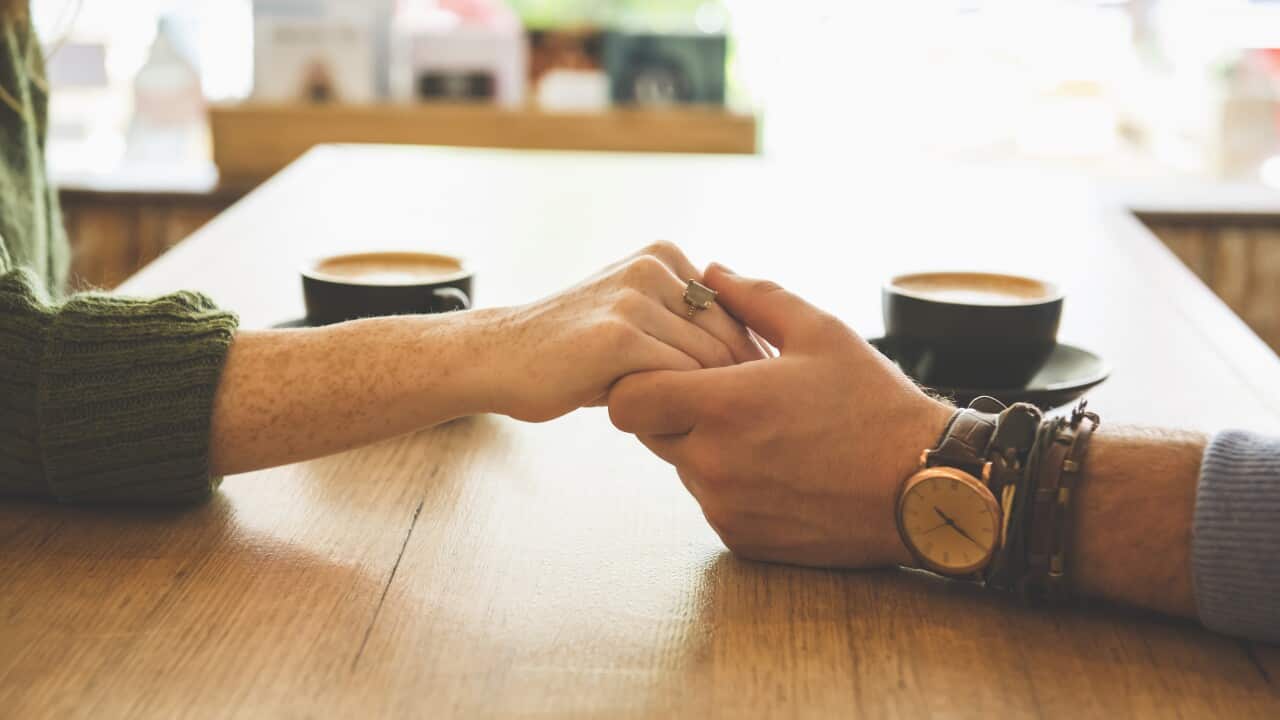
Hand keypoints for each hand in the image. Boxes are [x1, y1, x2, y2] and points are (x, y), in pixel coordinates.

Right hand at [483, 243, 766, 422]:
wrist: (502, 357)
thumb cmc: (577, 351)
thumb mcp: (637, 317)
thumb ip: (687, 322)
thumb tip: (764, 357)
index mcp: (665, 255)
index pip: (736, 312)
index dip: (748, 361)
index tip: (751, 401)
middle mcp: (654, 267)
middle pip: (728, 336)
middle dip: (737, 385)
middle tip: (735, 426)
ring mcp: (635, 298)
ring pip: (709, 361)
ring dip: (708, 401)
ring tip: (696, 428)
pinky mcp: (619, 336)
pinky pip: (679, 379)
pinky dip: (680, 408)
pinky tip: (665, 425)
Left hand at [608, 264, 952, 567]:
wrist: (926, 490)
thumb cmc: (876, 405)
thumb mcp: (821, 333)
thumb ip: (755, 297)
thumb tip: (710, 272)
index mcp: (723, 407)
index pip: (628, 400)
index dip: (639, 380)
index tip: (670, 368)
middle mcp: (713, 463)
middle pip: (649, 432)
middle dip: (674, 408)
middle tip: (726, 392)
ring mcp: (724, 507)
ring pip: (682, 466)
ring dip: (704, 445)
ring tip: (765, 430)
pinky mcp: (740, 538)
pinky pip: (711, 501)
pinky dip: (731, 482)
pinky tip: (780, 467)